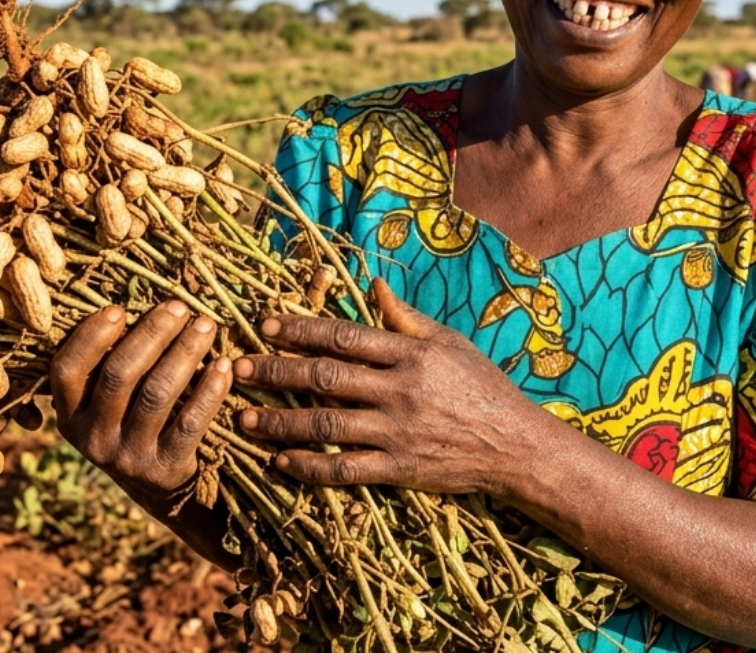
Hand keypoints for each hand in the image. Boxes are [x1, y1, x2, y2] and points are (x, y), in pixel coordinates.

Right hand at [50, 301, 231, 506]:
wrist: (158, 489)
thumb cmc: (130, 423)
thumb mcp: (102, 404)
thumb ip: (104, 366)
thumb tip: (129, 305)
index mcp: (69, 417)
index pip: (67, 370)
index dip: (90, 337)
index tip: (119, 308)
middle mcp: (93, 439)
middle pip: (119, 375)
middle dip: (152, 333)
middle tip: (179, 307)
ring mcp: (128, 457)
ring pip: (157, 393)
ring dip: (184, 352)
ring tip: (205, 325)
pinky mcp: (165, 469)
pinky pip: (190, 422)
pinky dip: (209, 390)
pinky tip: (223, 365)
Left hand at [234, 278, 554, 497]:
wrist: (517, 447)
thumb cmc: (483, 388)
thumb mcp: (450, 343)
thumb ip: (406, 318)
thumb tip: (373, 285)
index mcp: (410, 354)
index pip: (344, 336)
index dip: (301, 329)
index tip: (265, 325)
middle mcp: (400, 390)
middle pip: (325, 377)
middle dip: (276, 371)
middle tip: (238, 367)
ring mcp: (397, 432)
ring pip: (326, 424)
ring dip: (280, 420)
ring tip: (244, 417)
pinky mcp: (399, 469)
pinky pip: (344, 469)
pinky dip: (309, 466)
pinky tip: (279, 462)